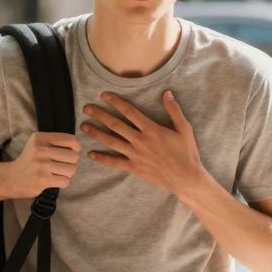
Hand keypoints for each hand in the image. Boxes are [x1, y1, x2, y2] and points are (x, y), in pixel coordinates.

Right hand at [4, 132, 80, 198]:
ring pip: (71, 170)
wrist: (11, 178)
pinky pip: (65, 181)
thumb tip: (77, 148)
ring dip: (67, 174)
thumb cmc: (30, 161)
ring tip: (57, 173)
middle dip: (71, 163)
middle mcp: (41, 150)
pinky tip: (53, 181)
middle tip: (62, 166)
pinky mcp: (42, 179)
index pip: (70, 140)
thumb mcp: (38, 144)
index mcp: (41, 138)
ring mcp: (41, 165)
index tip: (72, 153)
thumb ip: (55, 142)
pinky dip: (62, 183)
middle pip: (74, 157)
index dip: (76, 148)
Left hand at [82, 91, 207, 194]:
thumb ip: (174, 110)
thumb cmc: (186, 153)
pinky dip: (102, 158)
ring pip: (111, 142)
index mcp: (151, 129)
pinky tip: (91, 154)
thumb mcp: (184, 129)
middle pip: (115, 125)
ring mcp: (135, 155)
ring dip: (96, 133)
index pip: (129, 112)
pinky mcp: (134, 167)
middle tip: (86, 108)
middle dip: (100, 115)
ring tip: (84, 126)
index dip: (116, 102)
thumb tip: (167, 93)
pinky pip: (115, 162)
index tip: (104, 95)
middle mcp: (140, 141)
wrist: (186, 178)